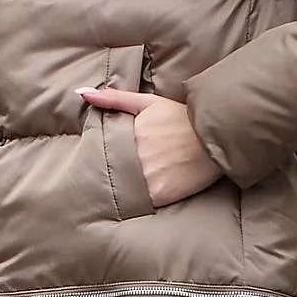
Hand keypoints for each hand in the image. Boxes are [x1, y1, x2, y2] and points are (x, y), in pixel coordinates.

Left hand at [77, 87, 222, 206]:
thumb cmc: (182, 117)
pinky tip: (137, 198)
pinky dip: (136, 202)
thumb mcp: (148, 103)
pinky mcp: (160, 194)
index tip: (99, 161)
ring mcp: (148, 176)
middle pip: (112, 171)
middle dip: (109, 174)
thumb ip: (113, 99)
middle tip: (102, 180)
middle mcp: (137, 156)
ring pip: (123, 188)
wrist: (215, 136)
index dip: (101, 157)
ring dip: (121, 189)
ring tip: (123, 188)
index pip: (103, 150)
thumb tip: (81, 93)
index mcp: (130, 134)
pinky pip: (140, 202)